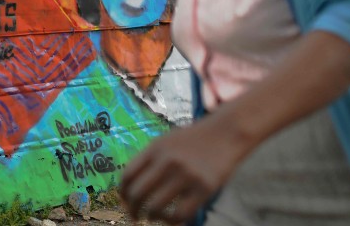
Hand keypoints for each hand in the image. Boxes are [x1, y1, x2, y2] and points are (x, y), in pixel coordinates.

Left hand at [120, 113, 253, 223]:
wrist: (226, 132)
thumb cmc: (194, 139)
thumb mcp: (166, 141)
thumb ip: (150, 160)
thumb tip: (132, 186)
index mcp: (154, 148)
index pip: (128, 175)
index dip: (123, 193)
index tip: (125, 201)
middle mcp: (167, 161)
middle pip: (138, 193)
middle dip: (132, 209)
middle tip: (135, 216)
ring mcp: (186, 175)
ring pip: (156, 207)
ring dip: (151, 216)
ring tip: (153, 217)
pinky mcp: (204, 188)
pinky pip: (180, 214)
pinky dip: (171, 221)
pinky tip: (172, 219)